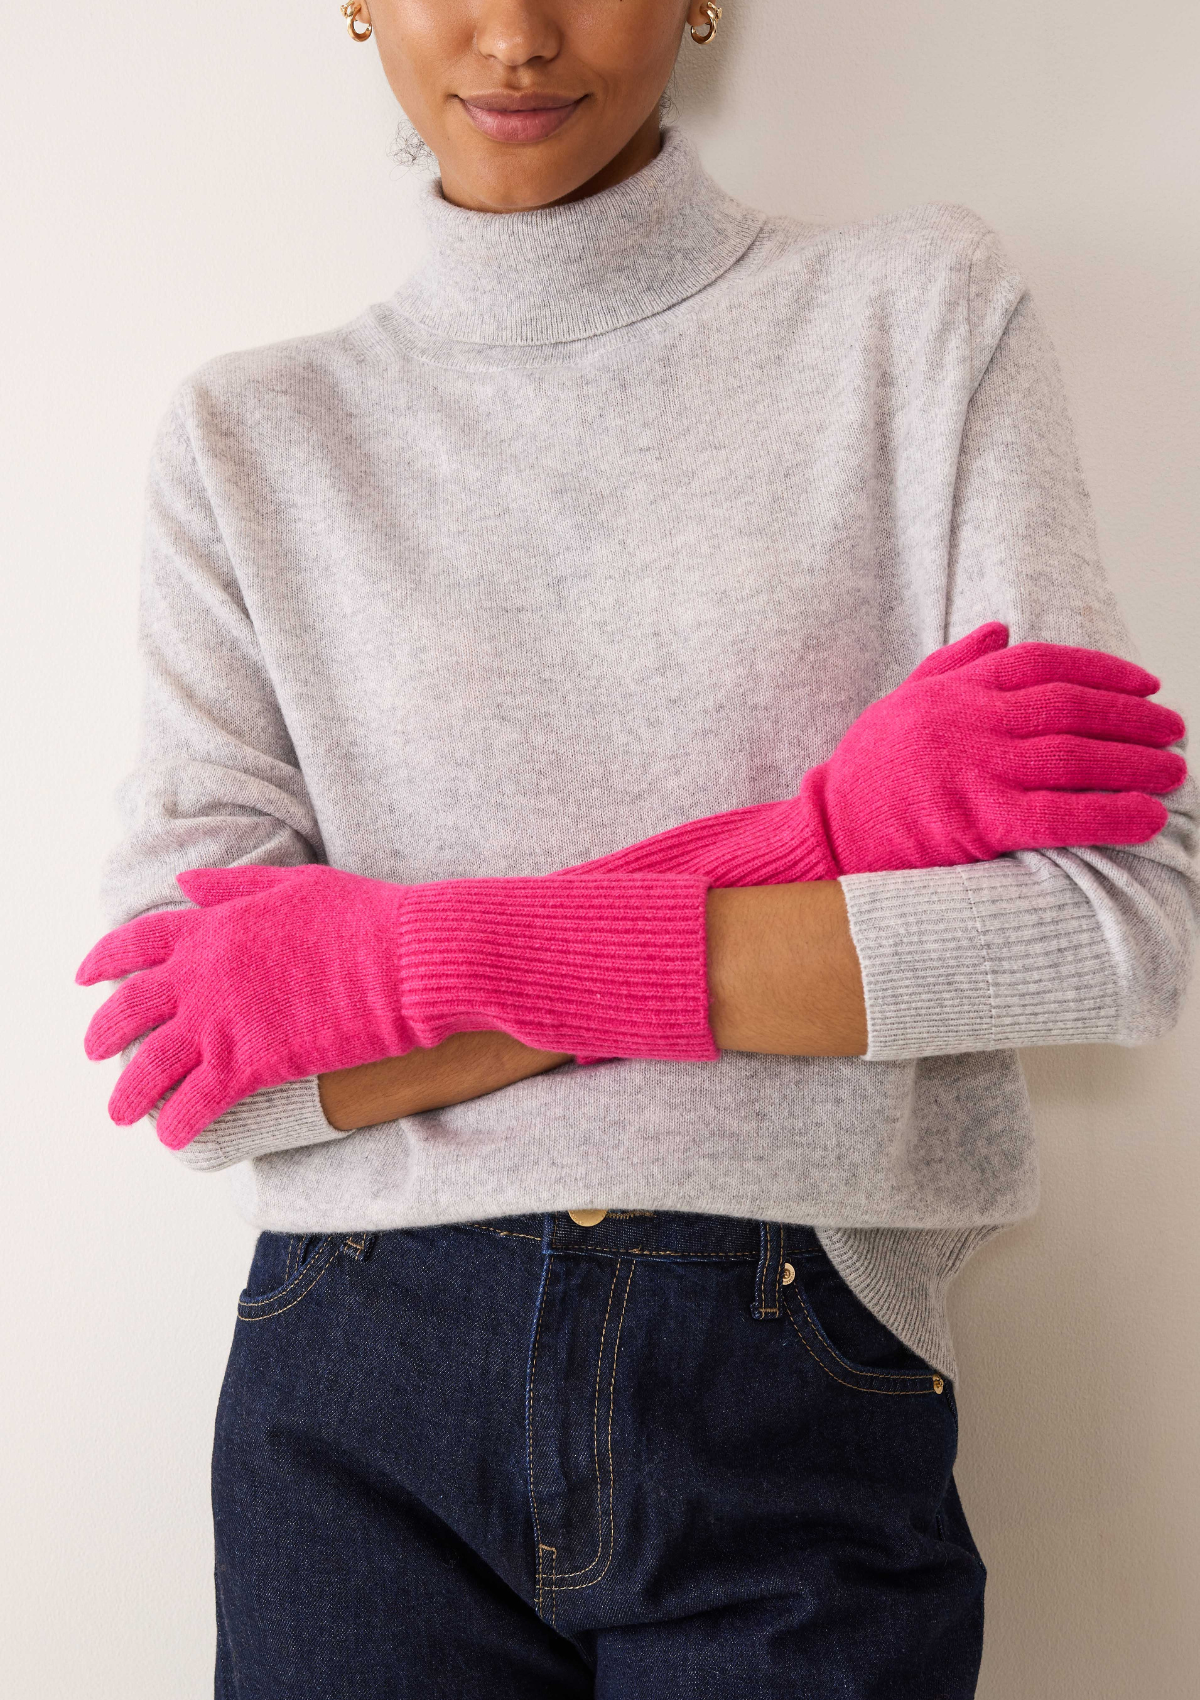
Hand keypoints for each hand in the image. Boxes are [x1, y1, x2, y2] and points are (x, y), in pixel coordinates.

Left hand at [76, 866, 716, 1149]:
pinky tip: (174, 1140)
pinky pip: (194, 1102)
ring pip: (150, 1064)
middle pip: (129, 1007)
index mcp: (218, 921)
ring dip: (129, 1093)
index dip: (103, 963)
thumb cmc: (372, 918)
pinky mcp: (252, 1062)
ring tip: (123, 1113)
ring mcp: (225, 1017)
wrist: (416, 957)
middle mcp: (207, 968)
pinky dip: (177, 1124)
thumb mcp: (301, 885)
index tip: (87, 980)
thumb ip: (239, 886)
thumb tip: (188, 886)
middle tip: (97, 1054)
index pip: (136, 942)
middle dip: (104, 1034)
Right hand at [556, 624, 1185, 886]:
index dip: (1102, 670)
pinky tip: (1146, 818)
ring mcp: (977, 770)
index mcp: (955, 689)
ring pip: (1077, 758)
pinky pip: (1062, 815)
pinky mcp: (980, 821)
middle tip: (1173, 730)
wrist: (827, 833)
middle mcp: (971, 722)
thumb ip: (953, 663)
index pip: (1043, 664)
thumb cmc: (866, 774)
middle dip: (1133, 718)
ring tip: (1173, 773)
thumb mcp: (900, 703)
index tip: (1143, 683)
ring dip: (1135, 764)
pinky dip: (1111, 815)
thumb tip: (1003, 628)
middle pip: (1073, 708)